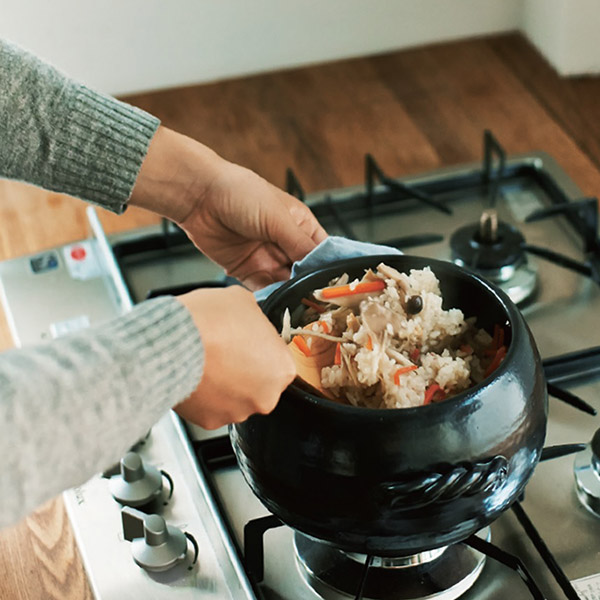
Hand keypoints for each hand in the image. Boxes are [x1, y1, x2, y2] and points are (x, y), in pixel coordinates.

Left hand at [130, 127, 326, 289]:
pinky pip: (264, 290)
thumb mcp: (277, 218)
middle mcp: (286, 244)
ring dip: (291, 296)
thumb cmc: (240, 193)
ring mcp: (267, 258)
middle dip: (310, 287)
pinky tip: (277, 306)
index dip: (330, 270)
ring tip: (298, 308)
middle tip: (317, 305)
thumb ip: (299, 245)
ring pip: (286, 285)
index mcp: (300, 226)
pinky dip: (271, 299)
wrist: (199, 197)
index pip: (323, 253)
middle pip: (305, 273)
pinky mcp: (247, 271)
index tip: (336, 288)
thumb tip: (319, 270)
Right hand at [173, 286, 294, 428]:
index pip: (277, 361)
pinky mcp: (210, 422)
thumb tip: (247, 316)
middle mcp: (266, 397)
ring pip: (233, 398)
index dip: (259, 348)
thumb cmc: (210, 322)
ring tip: (206, 362)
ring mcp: (237, 412)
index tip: (245, 342)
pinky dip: (202, 396)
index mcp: (282, 369)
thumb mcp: (242, 300)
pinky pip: (209, 408)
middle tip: (224, 352)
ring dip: (223, 384)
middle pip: (258, 384)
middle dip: (242, 370)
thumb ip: (253, 316)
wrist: (173, 344)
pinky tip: (194, 376)